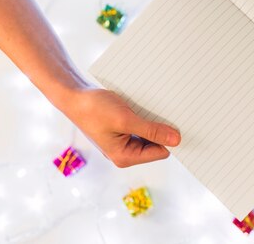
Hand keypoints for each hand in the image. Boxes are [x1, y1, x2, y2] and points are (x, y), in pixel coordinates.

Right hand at [60, 87, 180, 167]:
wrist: (73, 95)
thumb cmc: (94, 108)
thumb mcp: (125, 119)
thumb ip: (151, 131)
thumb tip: (176, 140)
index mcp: (125, 157)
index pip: (160, 152)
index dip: (170, 139)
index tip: (180, 122)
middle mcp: (124, 153)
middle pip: (156, 145)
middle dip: (162, 130)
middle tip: (171, 111)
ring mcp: (123, 141)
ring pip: (150, 134)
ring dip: (154, 122)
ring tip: (155, 106)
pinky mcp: (121, 130)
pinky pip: (141, 126)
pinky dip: (146, 117)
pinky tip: (145, 105)